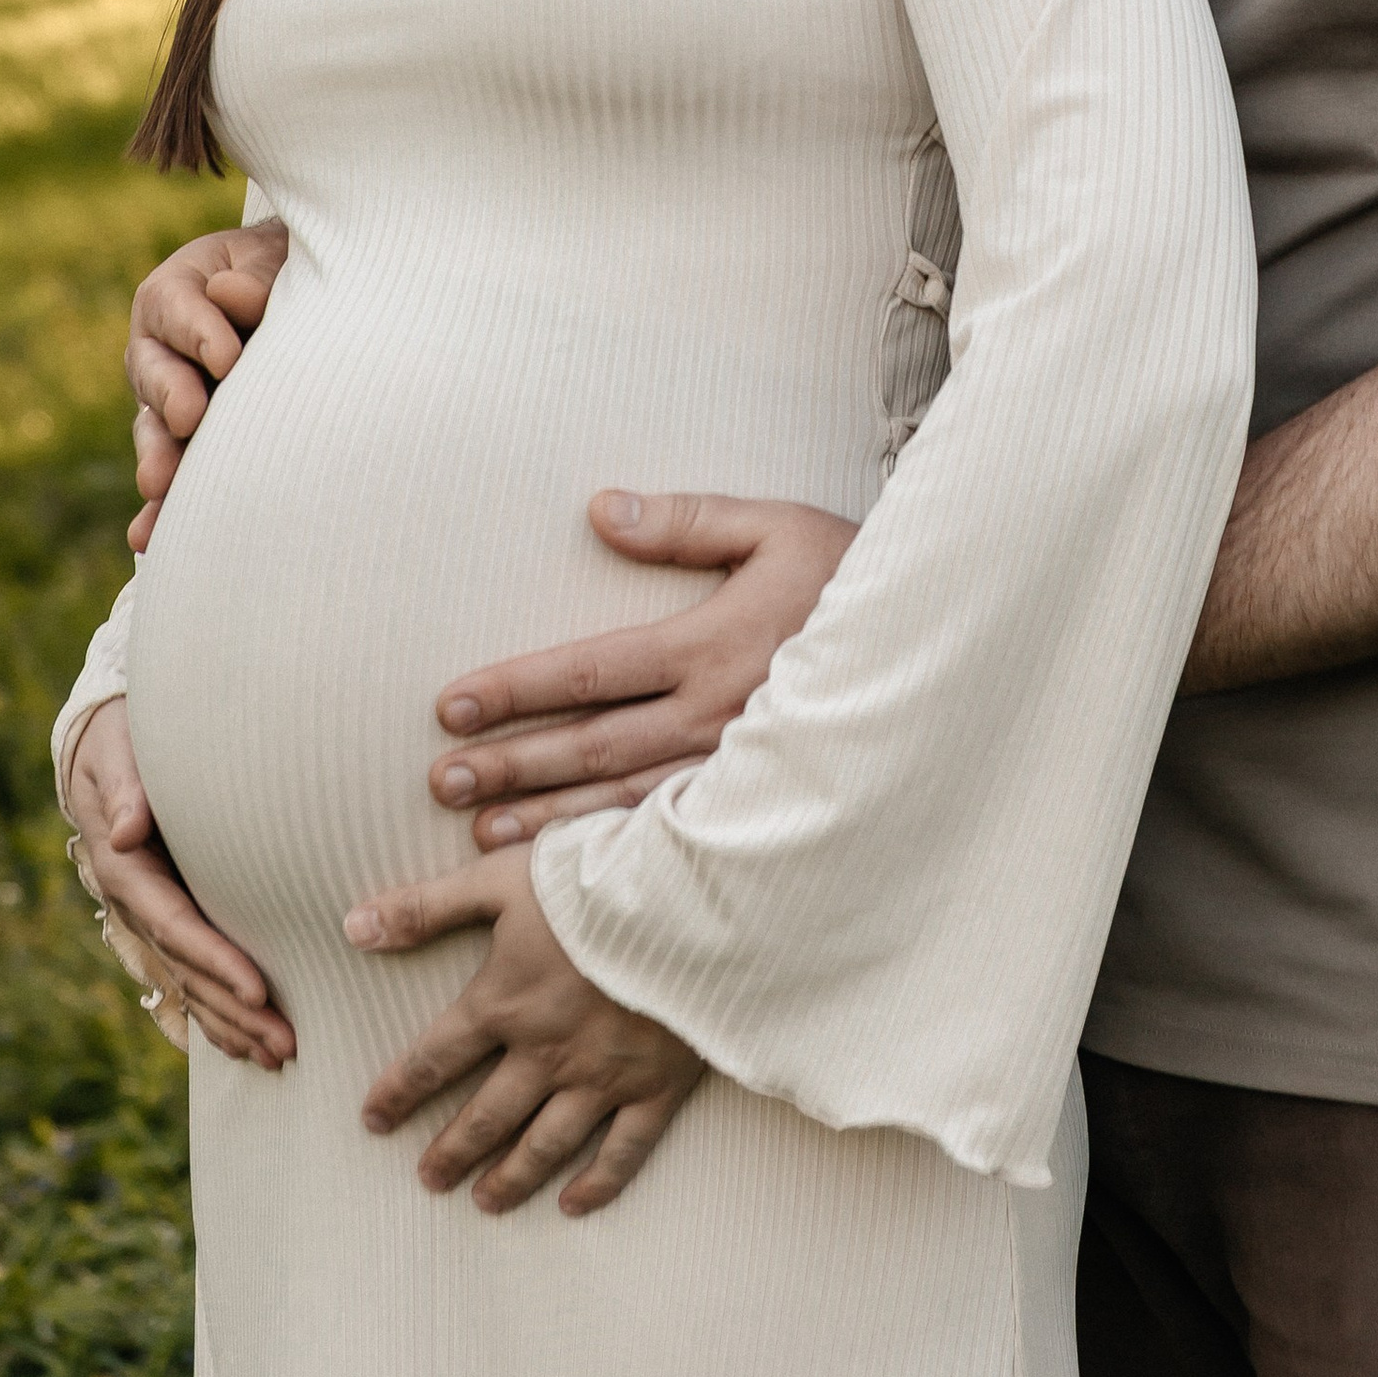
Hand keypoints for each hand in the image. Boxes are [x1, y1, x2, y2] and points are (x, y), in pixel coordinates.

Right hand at [66, 698, 294, 1068]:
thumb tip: (126, 830)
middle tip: (286, 1045)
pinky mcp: (168, 918)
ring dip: (233, 1024)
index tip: (257, 991)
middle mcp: (135, 905)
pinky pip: (192, 975)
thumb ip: (125, 787)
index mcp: (125, 868)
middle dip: (235, 1011)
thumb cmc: (121, 738)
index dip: (215, 960)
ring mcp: (150, 918)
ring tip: (280, 1057)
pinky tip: (249, 1043)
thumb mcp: (116, 751)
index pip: (175, 924)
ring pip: (191, 984)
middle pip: (188, 970)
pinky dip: (218, 1012)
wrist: (105, 744)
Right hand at [125, 217, 289, 548]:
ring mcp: (169, 401)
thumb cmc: (285, 270)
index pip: (177, 308)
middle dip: (171, 395)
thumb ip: (257, 275)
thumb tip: (232, 294)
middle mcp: (161, 348)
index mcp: (176, 291)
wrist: (297, 297)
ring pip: (155, 428)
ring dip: (158, 456)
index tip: (228, 358)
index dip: (200, 331)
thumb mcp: (275, 257)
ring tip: (159, 482)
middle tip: (191, 417)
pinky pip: (171, 478)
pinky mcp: (186, 445)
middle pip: (154, 371)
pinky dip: (159, 510)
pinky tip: (147, 540)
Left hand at [349, 846, 703, 1215]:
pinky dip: (597, 1183)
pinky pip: (623, 1151)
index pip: (434, 1058)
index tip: (373, 1119)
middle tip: (427, 1179)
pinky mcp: (656, 1087)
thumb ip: (427, 906)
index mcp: (504, 1003)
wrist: (694, 903)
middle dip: (451, 1150)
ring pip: (544, 1143)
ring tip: (482, 1201)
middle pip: (486, 1115)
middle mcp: (546, 1053)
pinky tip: (573, 1204)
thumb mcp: (501, 879)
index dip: (399, 1091)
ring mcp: (602, 1077)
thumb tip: (352, 928)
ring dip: (509, 1177)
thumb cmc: (596, 879)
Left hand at [428, 489, 859, 848]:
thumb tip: (600, 509)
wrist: (937, 650)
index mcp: (710, 645)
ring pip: (623, 801)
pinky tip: (569, 867)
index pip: (591, 669)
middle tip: (440, 779)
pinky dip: (613, 851)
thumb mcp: (777, 527)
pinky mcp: (756, 804)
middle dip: (511, 762)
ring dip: (546, 815)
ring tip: (480, 828)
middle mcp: (715, 716)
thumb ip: (687, 520)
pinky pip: (672, 835)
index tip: (453, 703)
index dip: (517, 687)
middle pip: (591, 744)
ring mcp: (734, 770)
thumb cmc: (851, 576)